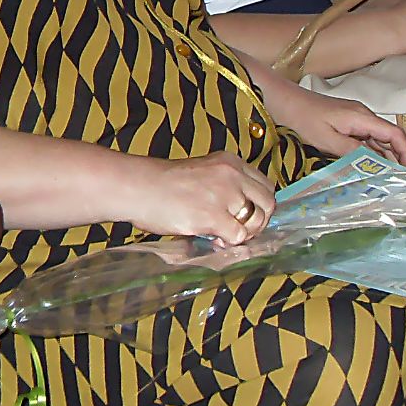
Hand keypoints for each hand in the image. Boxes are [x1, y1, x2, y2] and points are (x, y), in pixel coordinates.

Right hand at [126, 152, 276, 247]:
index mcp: (230, 162)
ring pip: (256, 221)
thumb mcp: (201, 172)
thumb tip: (240, 215)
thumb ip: (223, 186)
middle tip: (241, 231)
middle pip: (268, 203)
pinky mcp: (213, 215)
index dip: (259, 205)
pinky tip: (215, 240)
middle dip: (258, 221)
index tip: (247, 216)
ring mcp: (224, 195)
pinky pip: (238, 236)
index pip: (264, 185)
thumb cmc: (162, 183)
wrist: (138, 186)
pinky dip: (230, 243)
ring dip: (245, 234)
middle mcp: (232, 175)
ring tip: (225, 236)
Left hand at [271, 82, 405, 165]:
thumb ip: (352, 152)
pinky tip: (373, 166)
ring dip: (387, 157)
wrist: (285, 101)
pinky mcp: (347, 124)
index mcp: (361, 117)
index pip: (394, 134)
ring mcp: (355, 119)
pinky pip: (366, 139)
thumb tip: (373, 163)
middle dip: (400, 157)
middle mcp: (362, 116)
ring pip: (379, 140)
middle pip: (390, 137)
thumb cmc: (302, 116)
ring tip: (392, 176)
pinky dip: (373, 153)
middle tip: (404, 177)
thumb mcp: (327, 140)